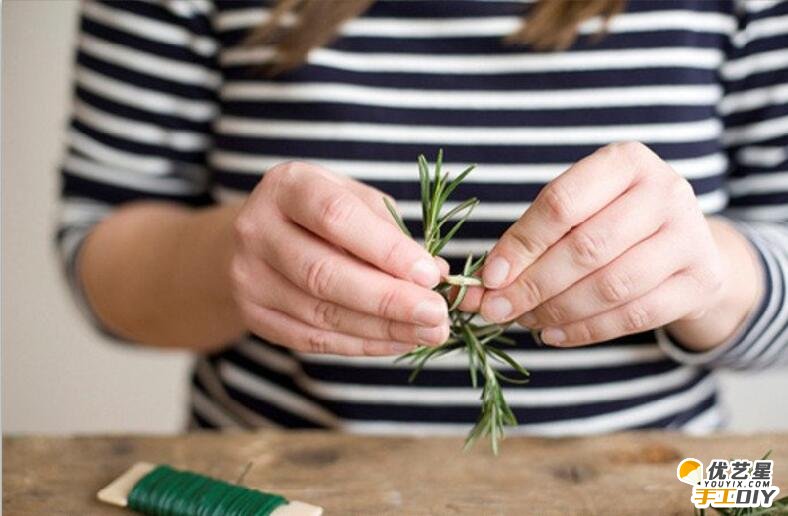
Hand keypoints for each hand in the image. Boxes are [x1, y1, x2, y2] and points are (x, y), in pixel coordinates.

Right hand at [230, 161, 449, 355]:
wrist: (260, 235)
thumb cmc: (320, 212)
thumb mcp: (353, 199)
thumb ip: (392, 231)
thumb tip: (438, 274)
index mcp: (287, 186)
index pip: (336, 217)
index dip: (386, 249)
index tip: (430, 274)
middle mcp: (257, 229)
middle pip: (324, 274)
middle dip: (389, 299)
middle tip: (436, 314)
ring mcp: (248, 276)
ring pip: (322, 313)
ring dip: (383, 328)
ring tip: (428, 332)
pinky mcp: (253, 314)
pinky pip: (313, 339)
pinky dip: (362, 345)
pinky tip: (398, 341)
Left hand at [473, 142, 758, 348]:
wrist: (683, 242)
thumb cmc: (611, 219)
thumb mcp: (576, 211)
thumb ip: (531, 240)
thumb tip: (482, 287)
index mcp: (625, 161)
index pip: (562, 203)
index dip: (521, 244)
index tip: (489, 277)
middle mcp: (664, 190)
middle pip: (587, 247)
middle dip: (533, 285)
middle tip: (496, 309)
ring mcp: (690, 235)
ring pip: (611, 285)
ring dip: (557, 310)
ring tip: (524, 320)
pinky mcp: (701, 280)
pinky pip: (636, 315)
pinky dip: (587, 330)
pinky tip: (553, 334)